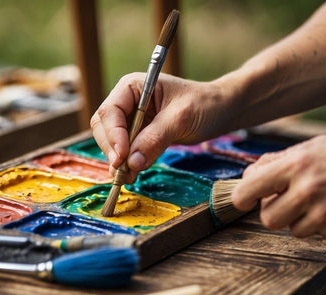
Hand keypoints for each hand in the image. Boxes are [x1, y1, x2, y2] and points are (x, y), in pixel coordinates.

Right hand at [91, 72, 234, 182]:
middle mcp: (127, 101)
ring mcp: (132, 118)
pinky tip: (132, 174)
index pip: (110, 112)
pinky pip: (125, 150)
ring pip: (112, 141)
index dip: (113, 136)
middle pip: (105, 127)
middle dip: (112, 149)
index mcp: (133, 87)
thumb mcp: (180, 119)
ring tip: (128, 177)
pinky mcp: (139, 134)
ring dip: (117, 160)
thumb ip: (155, 138)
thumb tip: (132, 163)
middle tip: (122, 171)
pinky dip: (126, 163)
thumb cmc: (204, 104)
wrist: (221, 110)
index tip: (122, 157)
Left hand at [232, 135, 325, 242]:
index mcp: (295, 165)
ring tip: (322, 201)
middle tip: (289, 201)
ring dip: (300, 219)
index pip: (249, 188)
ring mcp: (321, 215)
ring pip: (291, 229)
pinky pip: (315, 235)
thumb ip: (279, 160)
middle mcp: (305, 190)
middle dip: (274, 212)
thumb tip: (249, 174)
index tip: (244, 201)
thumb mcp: (315, 147)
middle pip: (267, 218)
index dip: (242, 197)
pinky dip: (322, 226)